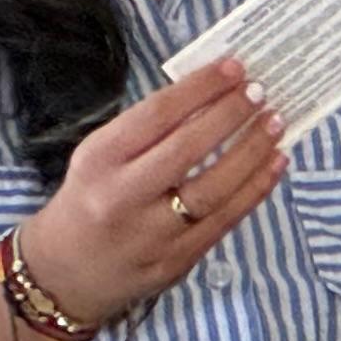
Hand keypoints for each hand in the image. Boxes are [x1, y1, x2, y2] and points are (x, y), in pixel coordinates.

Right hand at [14, 61, 284, 326]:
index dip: (200, 88)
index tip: (233, 68)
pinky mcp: (176, 261)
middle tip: (260, 93)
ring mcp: (151, 235)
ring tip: (275, 125)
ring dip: (251, 153)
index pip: (157, 115)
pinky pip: (224, 221)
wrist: (65, 273)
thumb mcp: (100, 156)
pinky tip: (274, 163)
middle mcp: (122, 197)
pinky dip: (255, 189)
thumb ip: (148, 131)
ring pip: (213, 190)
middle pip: (186, 150)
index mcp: (100, 161)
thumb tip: (213, 96)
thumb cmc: (89, 199)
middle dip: (229, 116)